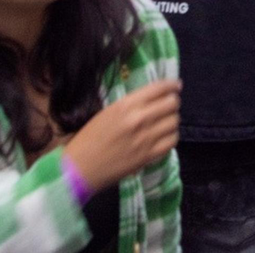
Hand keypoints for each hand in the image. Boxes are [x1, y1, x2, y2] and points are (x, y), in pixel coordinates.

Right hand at [61, 80, 180, 188]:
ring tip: (164, 123)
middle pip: (172, 104)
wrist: (79, 168)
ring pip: (174, 122)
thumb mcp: (108, 112)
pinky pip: (171, 141)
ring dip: (171, 121)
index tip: (175, 86)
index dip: (171, 85)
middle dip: (172, 103)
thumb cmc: (89, 138)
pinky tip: (163, 138)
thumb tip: (154, 97)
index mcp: (126, 105)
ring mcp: (145, 138)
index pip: (159, 88)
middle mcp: (139, 119)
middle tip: (168, 107)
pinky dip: (170, 137)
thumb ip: (132, 104)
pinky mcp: (148, 156)